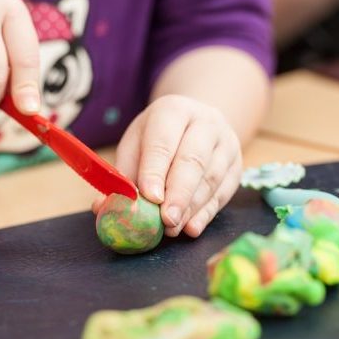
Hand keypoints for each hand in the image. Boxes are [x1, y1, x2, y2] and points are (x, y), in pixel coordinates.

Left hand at [95, 95, 242, 237]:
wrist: (197, 123)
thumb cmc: (159, 137)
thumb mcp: (136, 144)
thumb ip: (123, 174)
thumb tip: (102, 207)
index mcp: (173, 110)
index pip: (163, 142)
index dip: (156, 171)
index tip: (150, 197)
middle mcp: (205, 122)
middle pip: (193, 160)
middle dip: (178, 194)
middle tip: (165, 220)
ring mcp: (226, 143)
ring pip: (211, 178)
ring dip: (191, 208)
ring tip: (173, 228)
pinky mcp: (237, 165)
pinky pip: (223, 192)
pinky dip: (206, 213)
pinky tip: (192, 228)